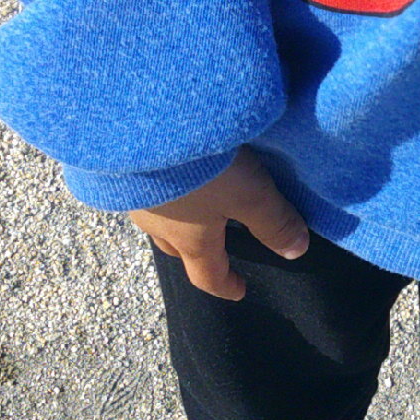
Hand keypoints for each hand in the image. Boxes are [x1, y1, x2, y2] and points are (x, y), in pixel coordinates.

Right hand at [129, 147, 309, 300]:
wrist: (143, 129)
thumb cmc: (201, 171)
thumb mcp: (249, 195)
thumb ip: (274, 222)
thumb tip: (296, 252)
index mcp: (190, 240)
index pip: (208, 275)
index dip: (225, 286)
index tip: (240, 291)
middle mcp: (157, 224)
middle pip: (176, 249)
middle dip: (195, 252)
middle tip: (212, 247)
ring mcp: (136, 197)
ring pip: (157, 218)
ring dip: (174, 218)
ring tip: (190, 203)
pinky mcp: (123, 170)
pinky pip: (144, 192)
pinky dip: (160, 191)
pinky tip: (168, 174)